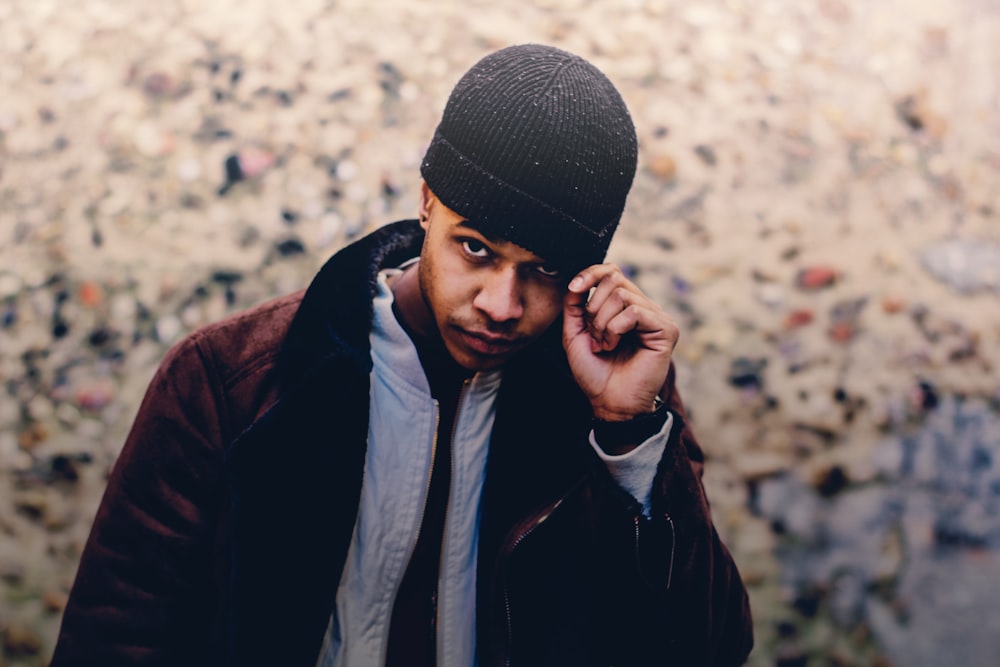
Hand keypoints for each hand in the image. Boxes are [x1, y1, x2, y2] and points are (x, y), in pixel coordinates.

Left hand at [562, 264, 678, 421]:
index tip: (574, 288)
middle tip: (593, 334)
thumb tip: (576, 281)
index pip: (612, 272)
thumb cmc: (594, 372)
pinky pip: (635, 312)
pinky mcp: (666, 330)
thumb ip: (573, 306)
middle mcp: (643, 308)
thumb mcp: (575, 334)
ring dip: (603, 322)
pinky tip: (614, 345)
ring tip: (603, 344)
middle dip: (593, 306)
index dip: (591, 273)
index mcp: (624, 306)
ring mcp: (657, 317)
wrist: (609, 403)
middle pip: (615, 279)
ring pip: (622, 295)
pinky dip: (616, 328)